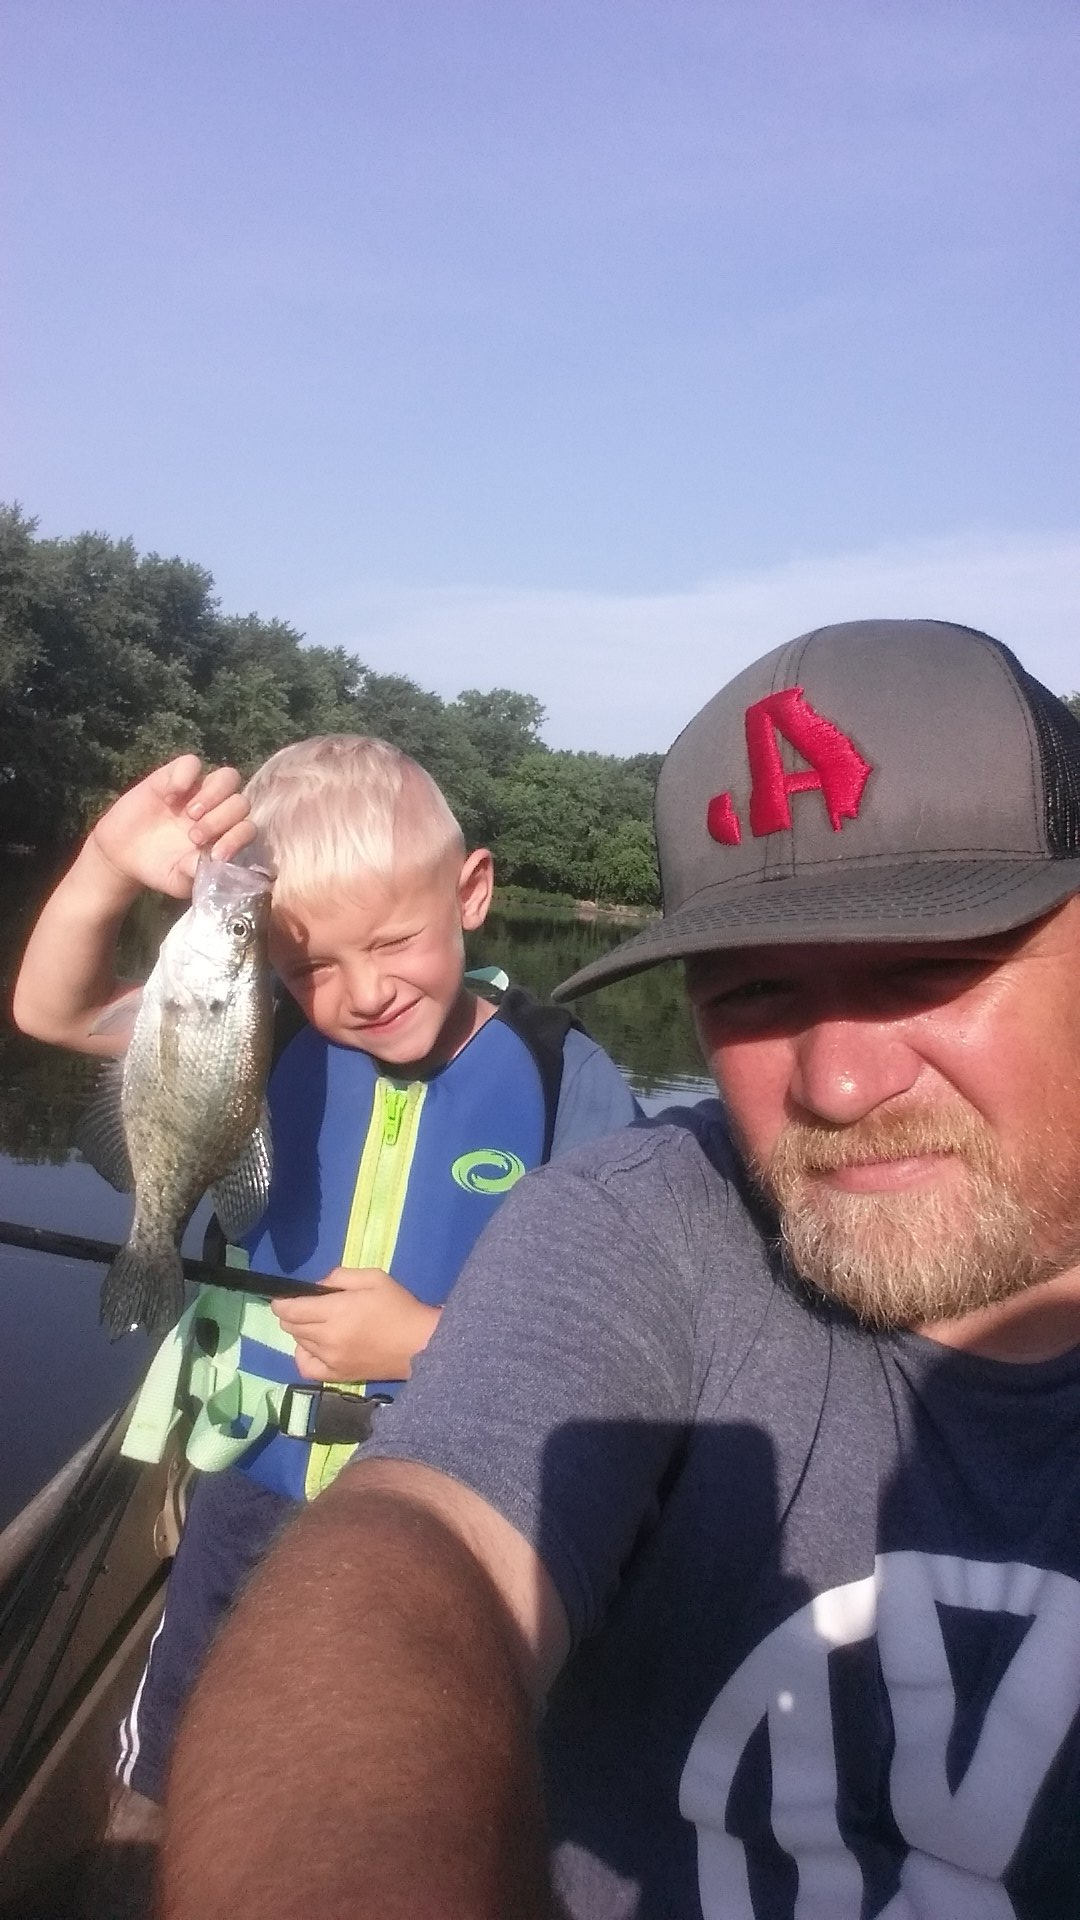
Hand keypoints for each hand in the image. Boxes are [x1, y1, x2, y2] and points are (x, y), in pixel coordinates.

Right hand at [87, 755, 255, 900]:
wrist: (122, 854)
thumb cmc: (157, 868)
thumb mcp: (178, 880)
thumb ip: (198, 873)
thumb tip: (218, 866)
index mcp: (224, 836)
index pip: (248, 829)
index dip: (237, 839)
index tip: (216, 855)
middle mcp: (217, 811)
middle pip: (241, 803)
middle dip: (221, 820)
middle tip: (194, 837)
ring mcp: (198, 791)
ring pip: (228, 777)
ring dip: (213, 796)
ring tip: (189, 814)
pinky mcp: (174, 776)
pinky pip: (191, 763)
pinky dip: (185, 777)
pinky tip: (169, 797)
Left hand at [271, 1268, 440, 1382]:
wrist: (420, 1345)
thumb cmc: (399, 1307)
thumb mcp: (374, 1278)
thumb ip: (341, 1276)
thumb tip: (318, 1286)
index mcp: (337, 1311)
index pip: (293, 1309)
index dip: (281, 1303)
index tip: (280, 1299)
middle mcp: (328, 1337)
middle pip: (292, 1327)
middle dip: (290, 1315)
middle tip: (302, 1308)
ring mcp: (331, 1359)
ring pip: (299, 1344)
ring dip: (300, 1332)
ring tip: (314, 1324)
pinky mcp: (338, 1375)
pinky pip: (307, 1368)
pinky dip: (303, 1356)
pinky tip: (312, 1348)